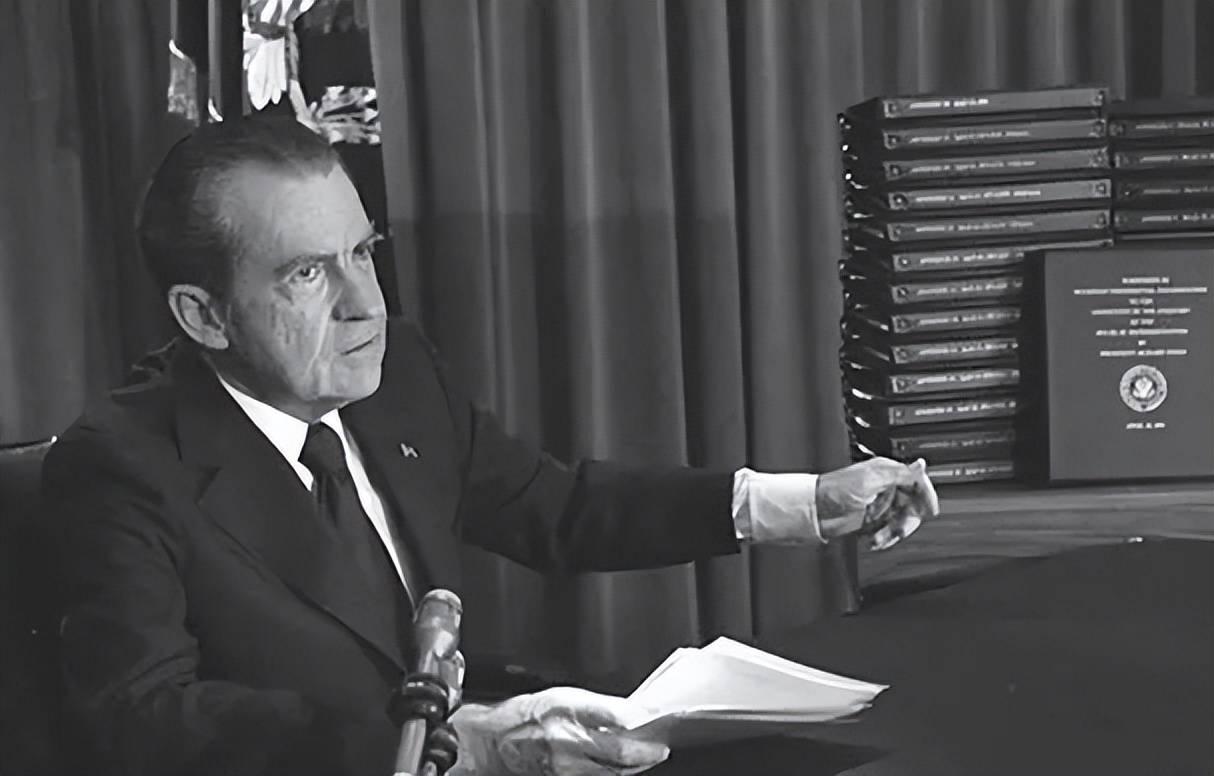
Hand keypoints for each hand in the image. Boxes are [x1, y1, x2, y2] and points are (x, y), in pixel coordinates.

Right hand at [449, 687, 669, 774]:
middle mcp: (567, 740)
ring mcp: (565, 766)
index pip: (614, 717)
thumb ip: (595, 707)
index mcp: (567, 709)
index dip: (640, 722)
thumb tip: (629, 715)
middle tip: (660, 748)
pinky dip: (613, 774)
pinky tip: (622, 769)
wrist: (494, 742)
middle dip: (645, 753)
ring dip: (633, 766)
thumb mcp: (562, 697)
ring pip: (612, 772)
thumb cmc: (525, 716)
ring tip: (647, 758)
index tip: (657, 720)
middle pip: (619, 753)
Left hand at [815, 456, 938, 544]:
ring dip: (893, 532)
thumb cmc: (835, 490)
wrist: (814, 510)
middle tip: (898, 529)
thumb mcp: (872, 480)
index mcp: (887, 472)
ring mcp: (879, 504)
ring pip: (901, 520)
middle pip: (912, 505)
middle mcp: (886, 487)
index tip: (930, 510)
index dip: (926, 495)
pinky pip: (889, 530)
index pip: (917, 482)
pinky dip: (884, 537)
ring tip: (879, 537)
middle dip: (906, 520)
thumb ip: (900, 474)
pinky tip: (874, 540)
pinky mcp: (872, 520)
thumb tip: (921, 464)